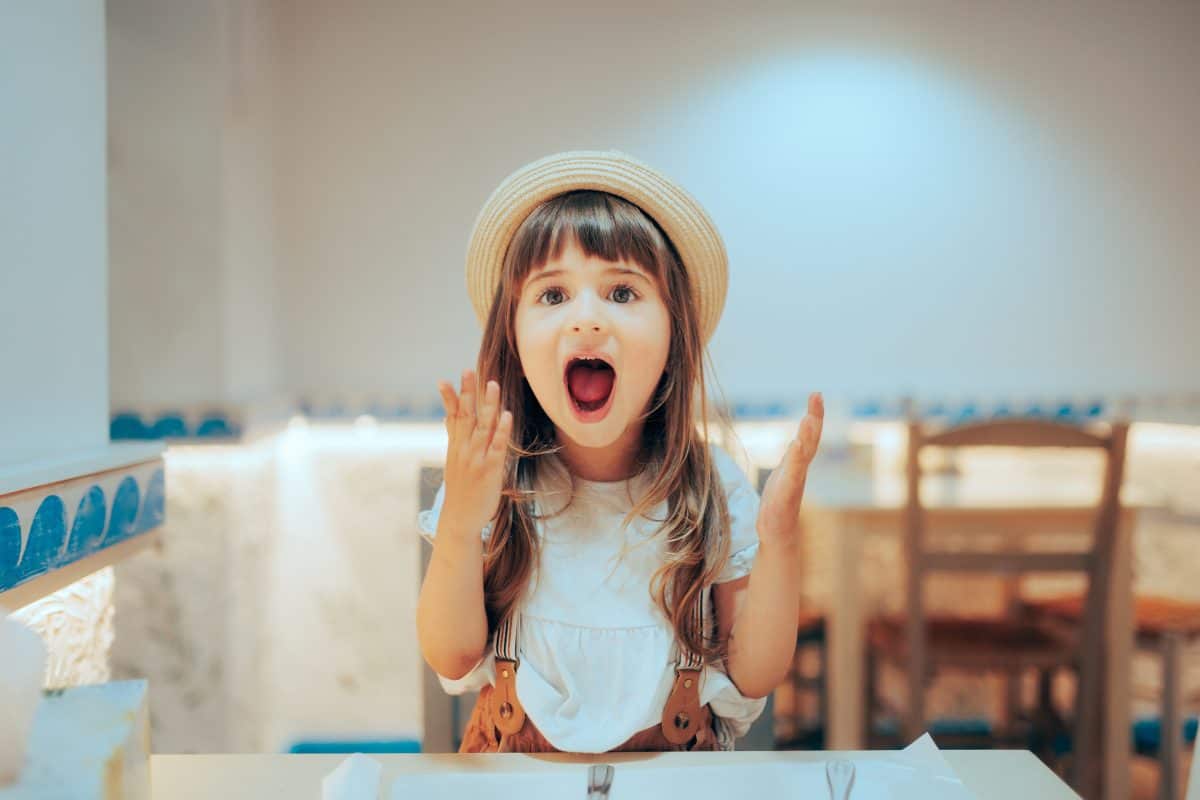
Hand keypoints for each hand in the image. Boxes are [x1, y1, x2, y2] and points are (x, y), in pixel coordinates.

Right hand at [436, 369, 512, 538]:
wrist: (460, 518)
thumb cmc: (461, 489)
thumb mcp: (454, 459)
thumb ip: (454, 435)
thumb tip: (449, 415)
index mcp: (456, 446)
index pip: (453, 416)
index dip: (451, 397)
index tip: (448, 378)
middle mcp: (464, 449)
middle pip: (466, 416)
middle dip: (468, 393)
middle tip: (468, 371)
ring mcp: (476, 458)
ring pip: (482, 426)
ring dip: (488, 405)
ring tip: (493, 384)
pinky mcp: (490, 470)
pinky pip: (497, 447)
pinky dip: (501, 431)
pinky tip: (506, 416)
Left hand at [756, 392, 823, 545]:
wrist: (777, 535)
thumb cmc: (778, 506)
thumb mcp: (783, 476)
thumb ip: (792, 460)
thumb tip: (797, 442)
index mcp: (797, 464)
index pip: (808, 436)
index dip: (814, 416)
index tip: (816, 394)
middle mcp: (799, 471)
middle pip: (810, 440)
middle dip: (815, 418)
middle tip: (817, 396)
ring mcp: (794, 483)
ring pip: (803, 455)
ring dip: (807, 436)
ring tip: (809, 417)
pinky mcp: (785, 497)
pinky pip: (792, 475)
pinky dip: (796, 459)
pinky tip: (796, 445)